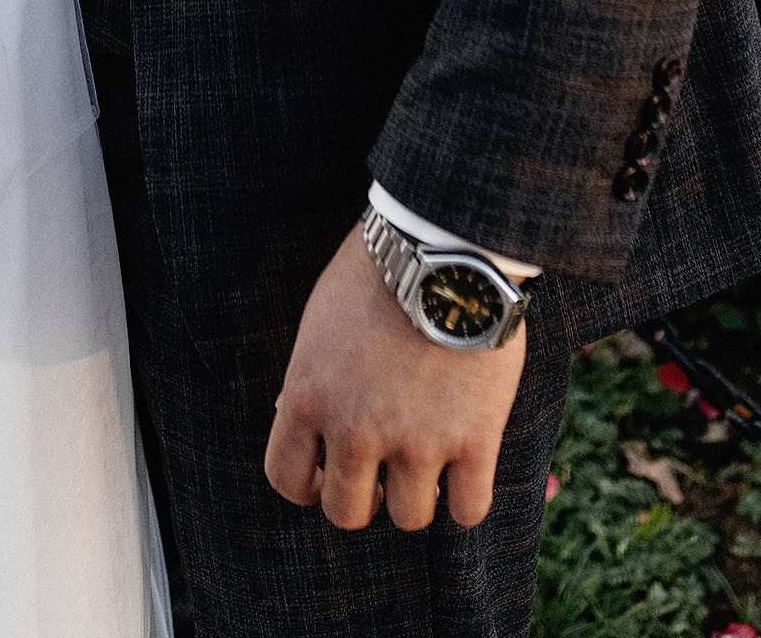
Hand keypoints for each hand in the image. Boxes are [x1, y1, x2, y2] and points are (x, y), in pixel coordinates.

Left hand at [266, 226, 528, 531]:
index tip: (326, 477)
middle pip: (346, 512)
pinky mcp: (474, 439)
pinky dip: (468, 499)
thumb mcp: (320, 320)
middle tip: (383, 474)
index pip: (286, 479)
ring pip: (410, 518)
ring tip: (429, 465)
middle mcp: (356, 430)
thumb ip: (312, 379)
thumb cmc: (378, 270)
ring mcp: (416, 441)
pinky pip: (470, 510)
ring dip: (418, 497)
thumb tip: (300, 420)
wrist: (446, 243)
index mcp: (308, 397)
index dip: (306, 486)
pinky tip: (468, 470)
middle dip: (364, 498)